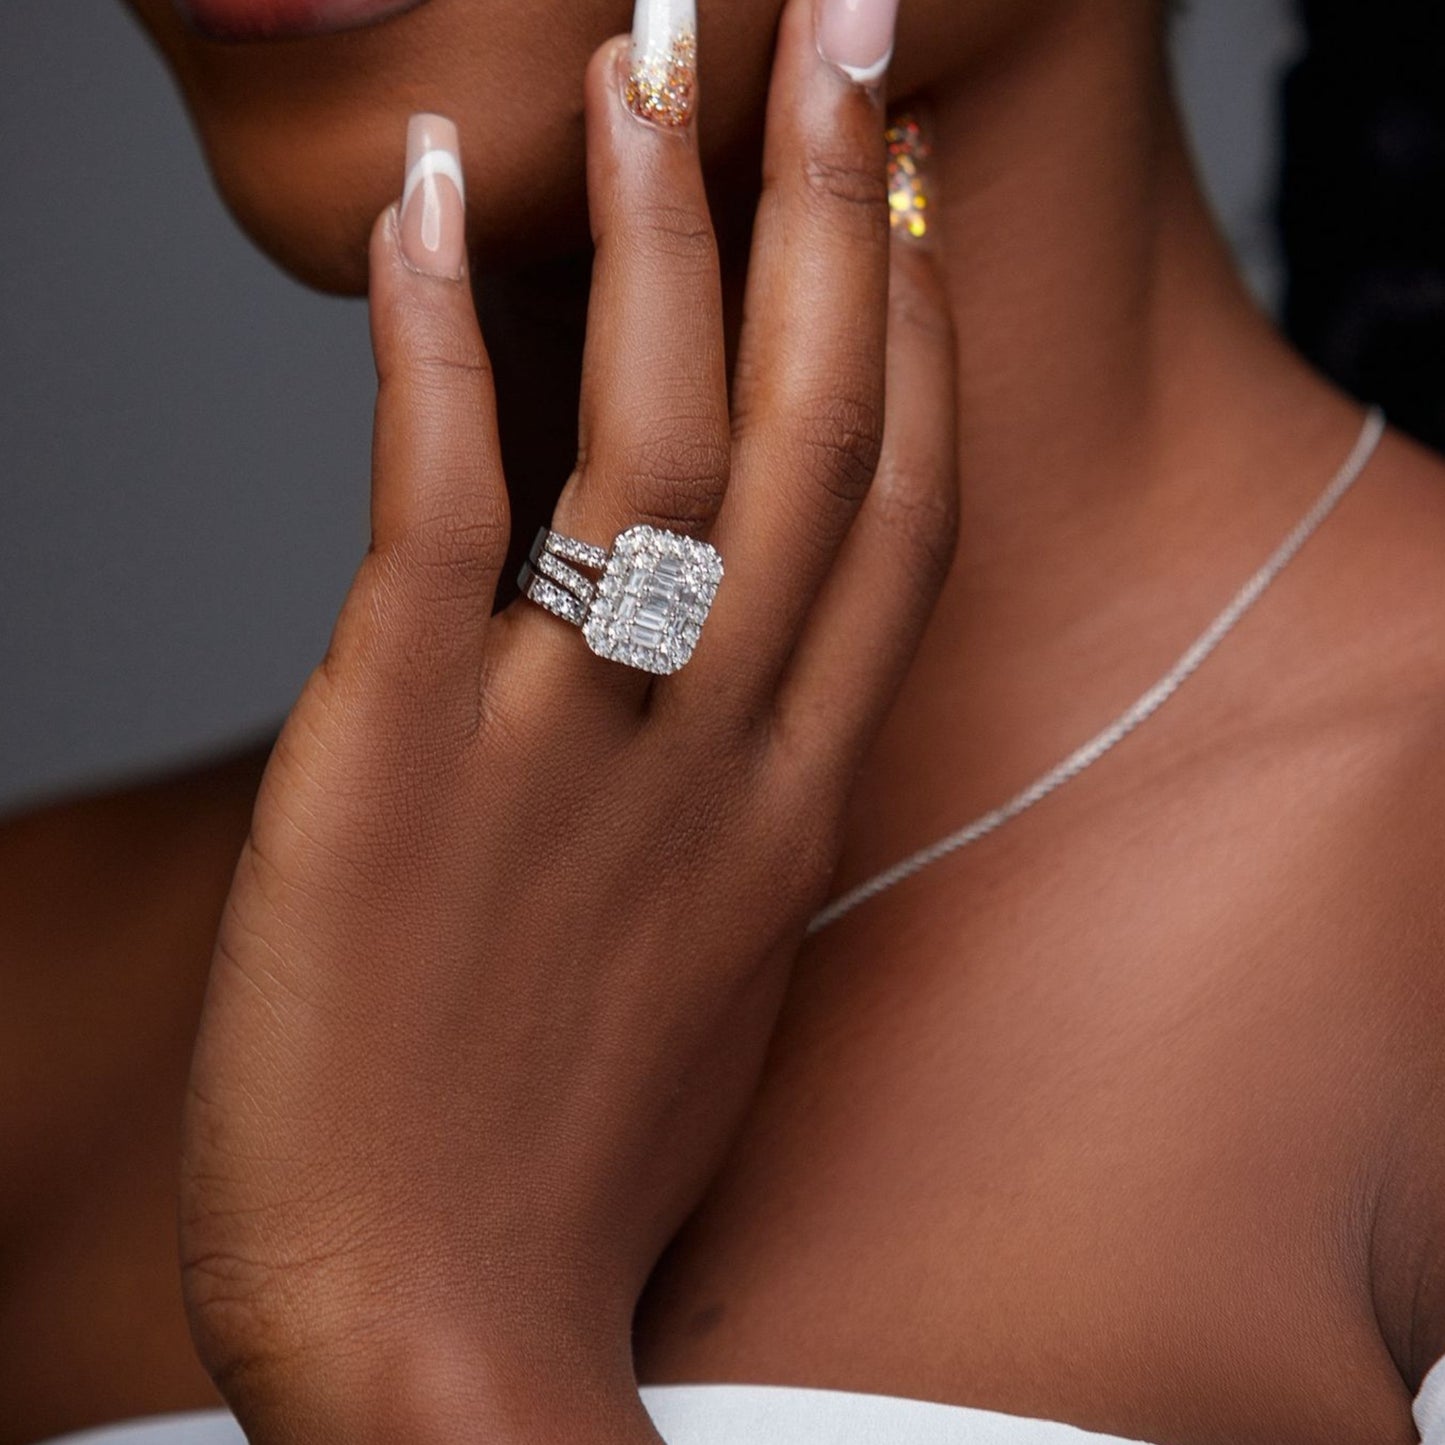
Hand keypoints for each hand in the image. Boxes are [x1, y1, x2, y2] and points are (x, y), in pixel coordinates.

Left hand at [179, 1, 955, 1438]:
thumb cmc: (558, 1157)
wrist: (441, 1321)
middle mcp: (717, 745)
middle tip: (830, 34)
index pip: (898, 521)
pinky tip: (441, 201)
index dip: (909, 341)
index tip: (887, 209)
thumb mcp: (691, 965)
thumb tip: (677, 690)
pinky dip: (451, 336)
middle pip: (821, 430)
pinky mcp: (411, 748)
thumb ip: (709, 811)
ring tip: (655, 56)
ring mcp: (573, 741)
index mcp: (792, 802)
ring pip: (664, 432)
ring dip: (665, 225)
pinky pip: (450, 497)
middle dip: (834, 211)